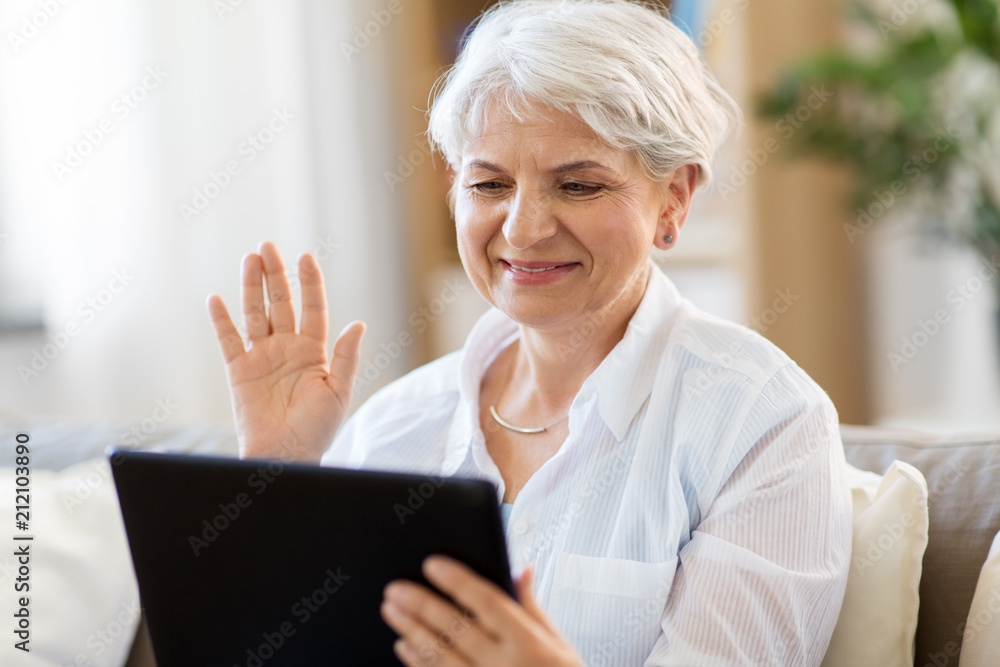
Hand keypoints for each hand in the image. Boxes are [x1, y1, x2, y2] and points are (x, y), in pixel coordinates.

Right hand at [206, 241, 364, 461]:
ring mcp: (262, 357)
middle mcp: (287, 349)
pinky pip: (229, 341)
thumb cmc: (316, 429)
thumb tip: (358, 323)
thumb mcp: (338, 392)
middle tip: (268, 246)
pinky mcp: (238, 371)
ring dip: (251, 288)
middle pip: (281, 304)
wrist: (285, 456)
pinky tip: (216, 299)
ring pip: (255, 315)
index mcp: (314, 351)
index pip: (312, 308)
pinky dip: (222, 321)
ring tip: (249, 260)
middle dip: (276, 275)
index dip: (309, 283)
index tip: (306, 257)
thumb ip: (345, 357)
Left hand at [381, 555, 583, 666]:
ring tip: (391, 610)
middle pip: (455, 627)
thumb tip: (520, 567)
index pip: (487, 602)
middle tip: (395, 588)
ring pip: (440, 655)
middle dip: (421, 604)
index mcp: (528, 641)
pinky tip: (404, 645)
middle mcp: (504, 664)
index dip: (458, 580)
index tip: (431, 564)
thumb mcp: (557, 641)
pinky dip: (418, 662)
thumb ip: (531, 604)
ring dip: (412, 630)